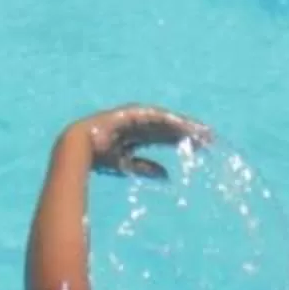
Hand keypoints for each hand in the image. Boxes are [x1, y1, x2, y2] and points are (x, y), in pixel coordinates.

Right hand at [81, 105, 209, 178]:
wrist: (77, 147)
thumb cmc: (98, 158)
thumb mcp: (127, 166)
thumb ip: (146, 168)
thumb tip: (167, 176)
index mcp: (138, 136)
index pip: (167, 138)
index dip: (183, 142)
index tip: (202, 147)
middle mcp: (141, 124)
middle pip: (171, 128)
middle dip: (189, 133)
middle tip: (211, 139)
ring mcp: (137, 116)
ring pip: (167, 122)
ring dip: (185, 126)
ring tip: (204, 132)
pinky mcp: (134, 113)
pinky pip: (157, 118)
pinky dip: (172, 122)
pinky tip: (186, 127)